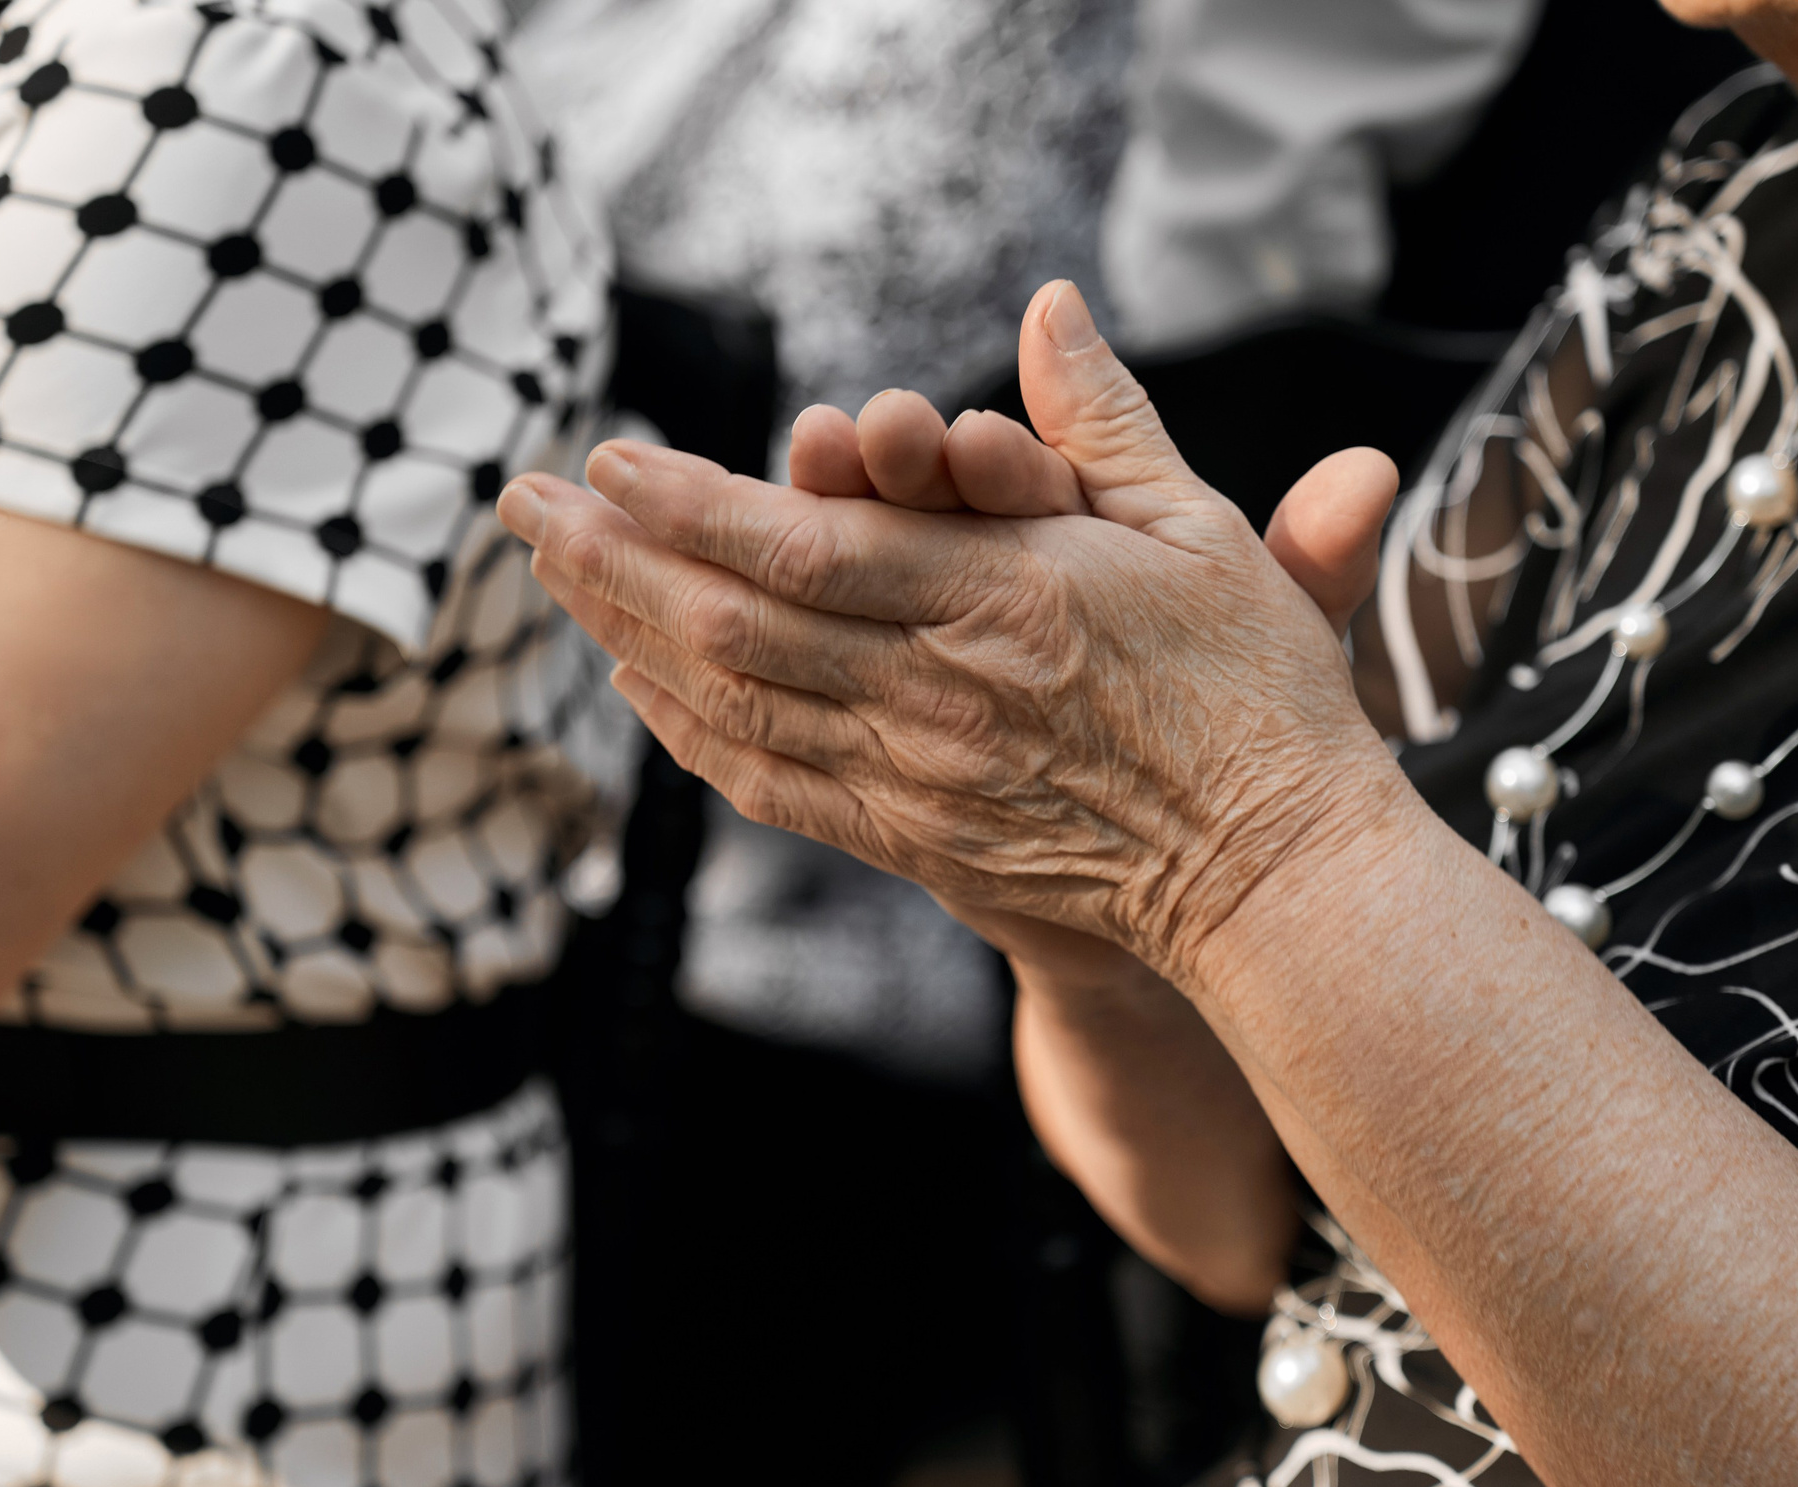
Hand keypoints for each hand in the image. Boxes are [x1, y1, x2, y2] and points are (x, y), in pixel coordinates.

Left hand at [502, 282, 1405, 980]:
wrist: (1271, 871)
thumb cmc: (1254, 694)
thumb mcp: (1199, 531)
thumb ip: (1107, 418)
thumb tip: (1050, 304)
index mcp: (1006, 599)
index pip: (807, 546)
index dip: (690, 505)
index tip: (612, 459)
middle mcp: (940, 692)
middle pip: (734, 624)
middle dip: (614, 561)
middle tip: (526, 503)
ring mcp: (917, 778)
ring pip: (733, 705)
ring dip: (625, 637)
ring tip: (550, 577)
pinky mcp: (913, 843)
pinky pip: (771, 787)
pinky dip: (689, 736)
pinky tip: (635, 688)